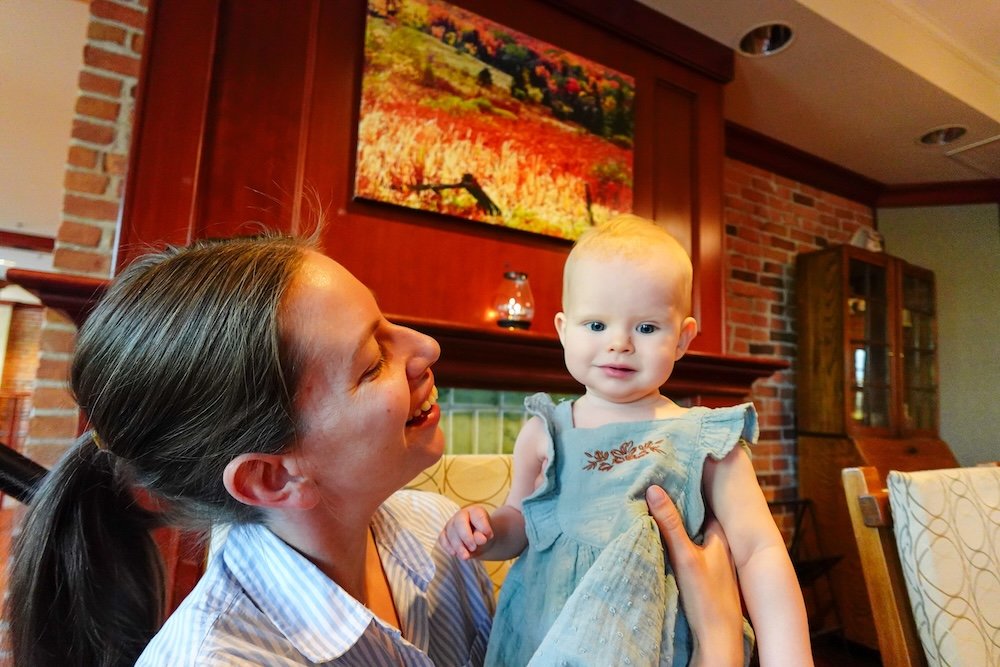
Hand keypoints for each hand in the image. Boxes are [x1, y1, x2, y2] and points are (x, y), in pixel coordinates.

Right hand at [438, 505, 493, 559]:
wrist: (479, 540)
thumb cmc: (484, 535)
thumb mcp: (488, 534)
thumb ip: (484, 535)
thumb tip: (480, 539)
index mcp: (475, 511)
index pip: (476, 515)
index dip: (482, 526)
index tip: (489, 536)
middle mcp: (461, 515)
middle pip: (459, 522)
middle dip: (466, 536)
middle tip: (473, 548)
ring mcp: (451, 523)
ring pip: (451, 532)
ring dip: (457, 546)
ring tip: (466, 556)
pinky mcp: (445, 533)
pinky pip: (442, 538)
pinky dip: (447, 546)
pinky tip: (454, 553)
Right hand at [646, 485, 743, 666]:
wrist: (719, 636)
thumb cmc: (707, 597)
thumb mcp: (684, 556)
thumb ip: (669, 523)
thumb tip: (653, 489)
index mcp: (720, 534)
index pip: (703, 500)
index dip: (686, 485)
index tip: (669, 469)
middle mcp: (721, 543)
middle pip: (698, 514)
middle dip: (681, 501)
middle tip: (658, 480)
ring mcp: (716, 558)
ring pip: (695, 530)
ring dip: (680, 520)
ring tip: (657, 502)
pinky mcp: (709, 572)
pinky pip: (693, 544)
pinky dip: (682, 536)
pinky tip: (666, 535)